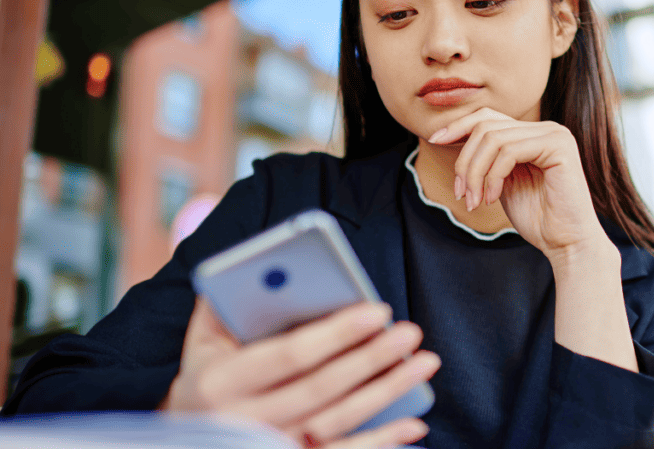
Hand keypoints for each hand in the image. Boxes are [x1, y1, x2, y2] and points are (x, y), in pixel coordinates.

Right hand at [162, 299, 439, 448]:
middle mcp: (246, 421)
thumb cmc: (206, 375)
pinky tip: (416, 424)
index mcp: (222, 382)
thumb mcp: (203, 341)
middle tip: (410, 332)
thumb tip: (265, 265)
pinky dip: (382, 442)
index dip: (337, 333)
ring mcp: (270, 446)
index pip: (289, 355)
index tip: (378, 309)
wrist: (185, 437)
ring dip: (386, 392)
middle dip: (371, 358)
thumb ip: (226, 302)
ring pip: (338, 421)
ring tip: (425, 362)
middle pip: (321, 388)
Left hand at [428, 107, 609, 266]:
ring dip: (475, 173)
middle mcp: (547, 129)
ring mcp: (555, 134)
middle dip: (465, 161)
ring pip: (493, 138)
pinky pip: (509, 151)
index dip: (458, 126)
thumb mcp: (502, 183)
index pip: (488, 117)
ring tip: (474, 202)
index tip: (435, 141)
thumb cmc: (537, 219)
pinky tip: (491, 199)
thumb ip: (487, 160)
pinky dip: (492, 176)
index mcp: (533, 134)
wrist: (567, 243)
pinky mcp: (559, 146)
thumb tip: (452, 138)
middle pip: (486, 126)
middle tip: (461, 193)